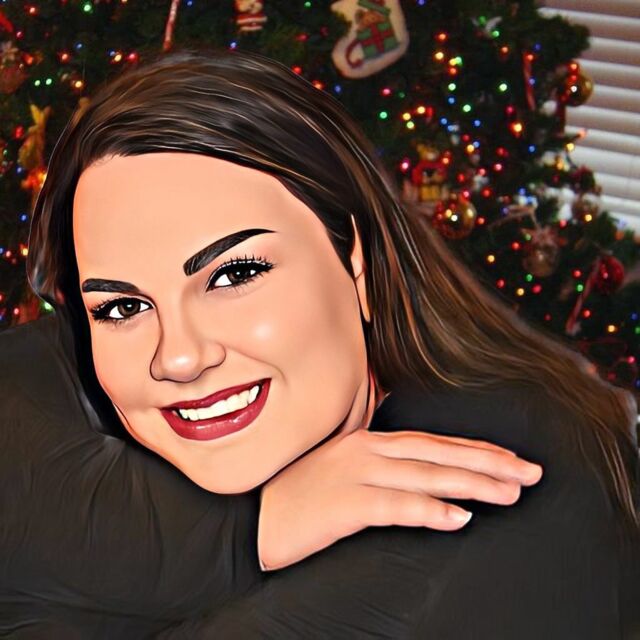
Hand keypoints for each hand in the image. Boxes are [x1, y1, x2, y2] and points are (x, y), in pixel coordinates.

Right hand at [257, 428, 542, 570]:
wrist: (249, 516)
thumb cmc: (297, 495)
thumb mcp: (338, 468)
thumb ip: (375, 463)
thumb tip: (415, 470)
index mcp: (367, 441)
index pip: (432, 442)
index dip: (474, 450)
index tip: (510, 458)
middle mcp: (366, 451)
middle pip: (439, 453)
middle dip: (488, 462)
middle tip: (530, 473)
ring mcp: (356, 475)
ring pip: (427, 475)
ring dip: (473, 484)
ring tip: (511, 493)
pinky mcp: (345, 504)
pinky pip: (396, 506)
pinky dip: (431, 510)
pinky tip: (460, 518)